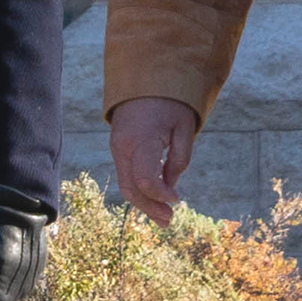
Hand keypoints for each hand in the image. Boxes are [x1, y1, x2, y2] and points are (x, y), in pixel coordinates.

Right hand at [110, 97, 200, 225]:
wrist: (145, 79)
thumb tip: (171, 187)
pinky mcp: (118, 149)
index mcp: (140, 141)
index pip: (145, 181)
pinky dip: (139, 190)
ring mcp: (117, 148)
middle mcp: (123, 148)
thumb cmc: (170, 102)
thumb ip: (179, 160)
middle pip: (132, 189)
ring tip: (163, 217)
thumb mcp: (184, 128)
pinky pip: (126, 175)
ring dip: (144, 204)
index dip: (161, 195)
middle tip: (169, 221)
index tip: (177, 199)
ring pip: (126, 185)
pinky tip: (154, 200)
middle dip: (150, 208)